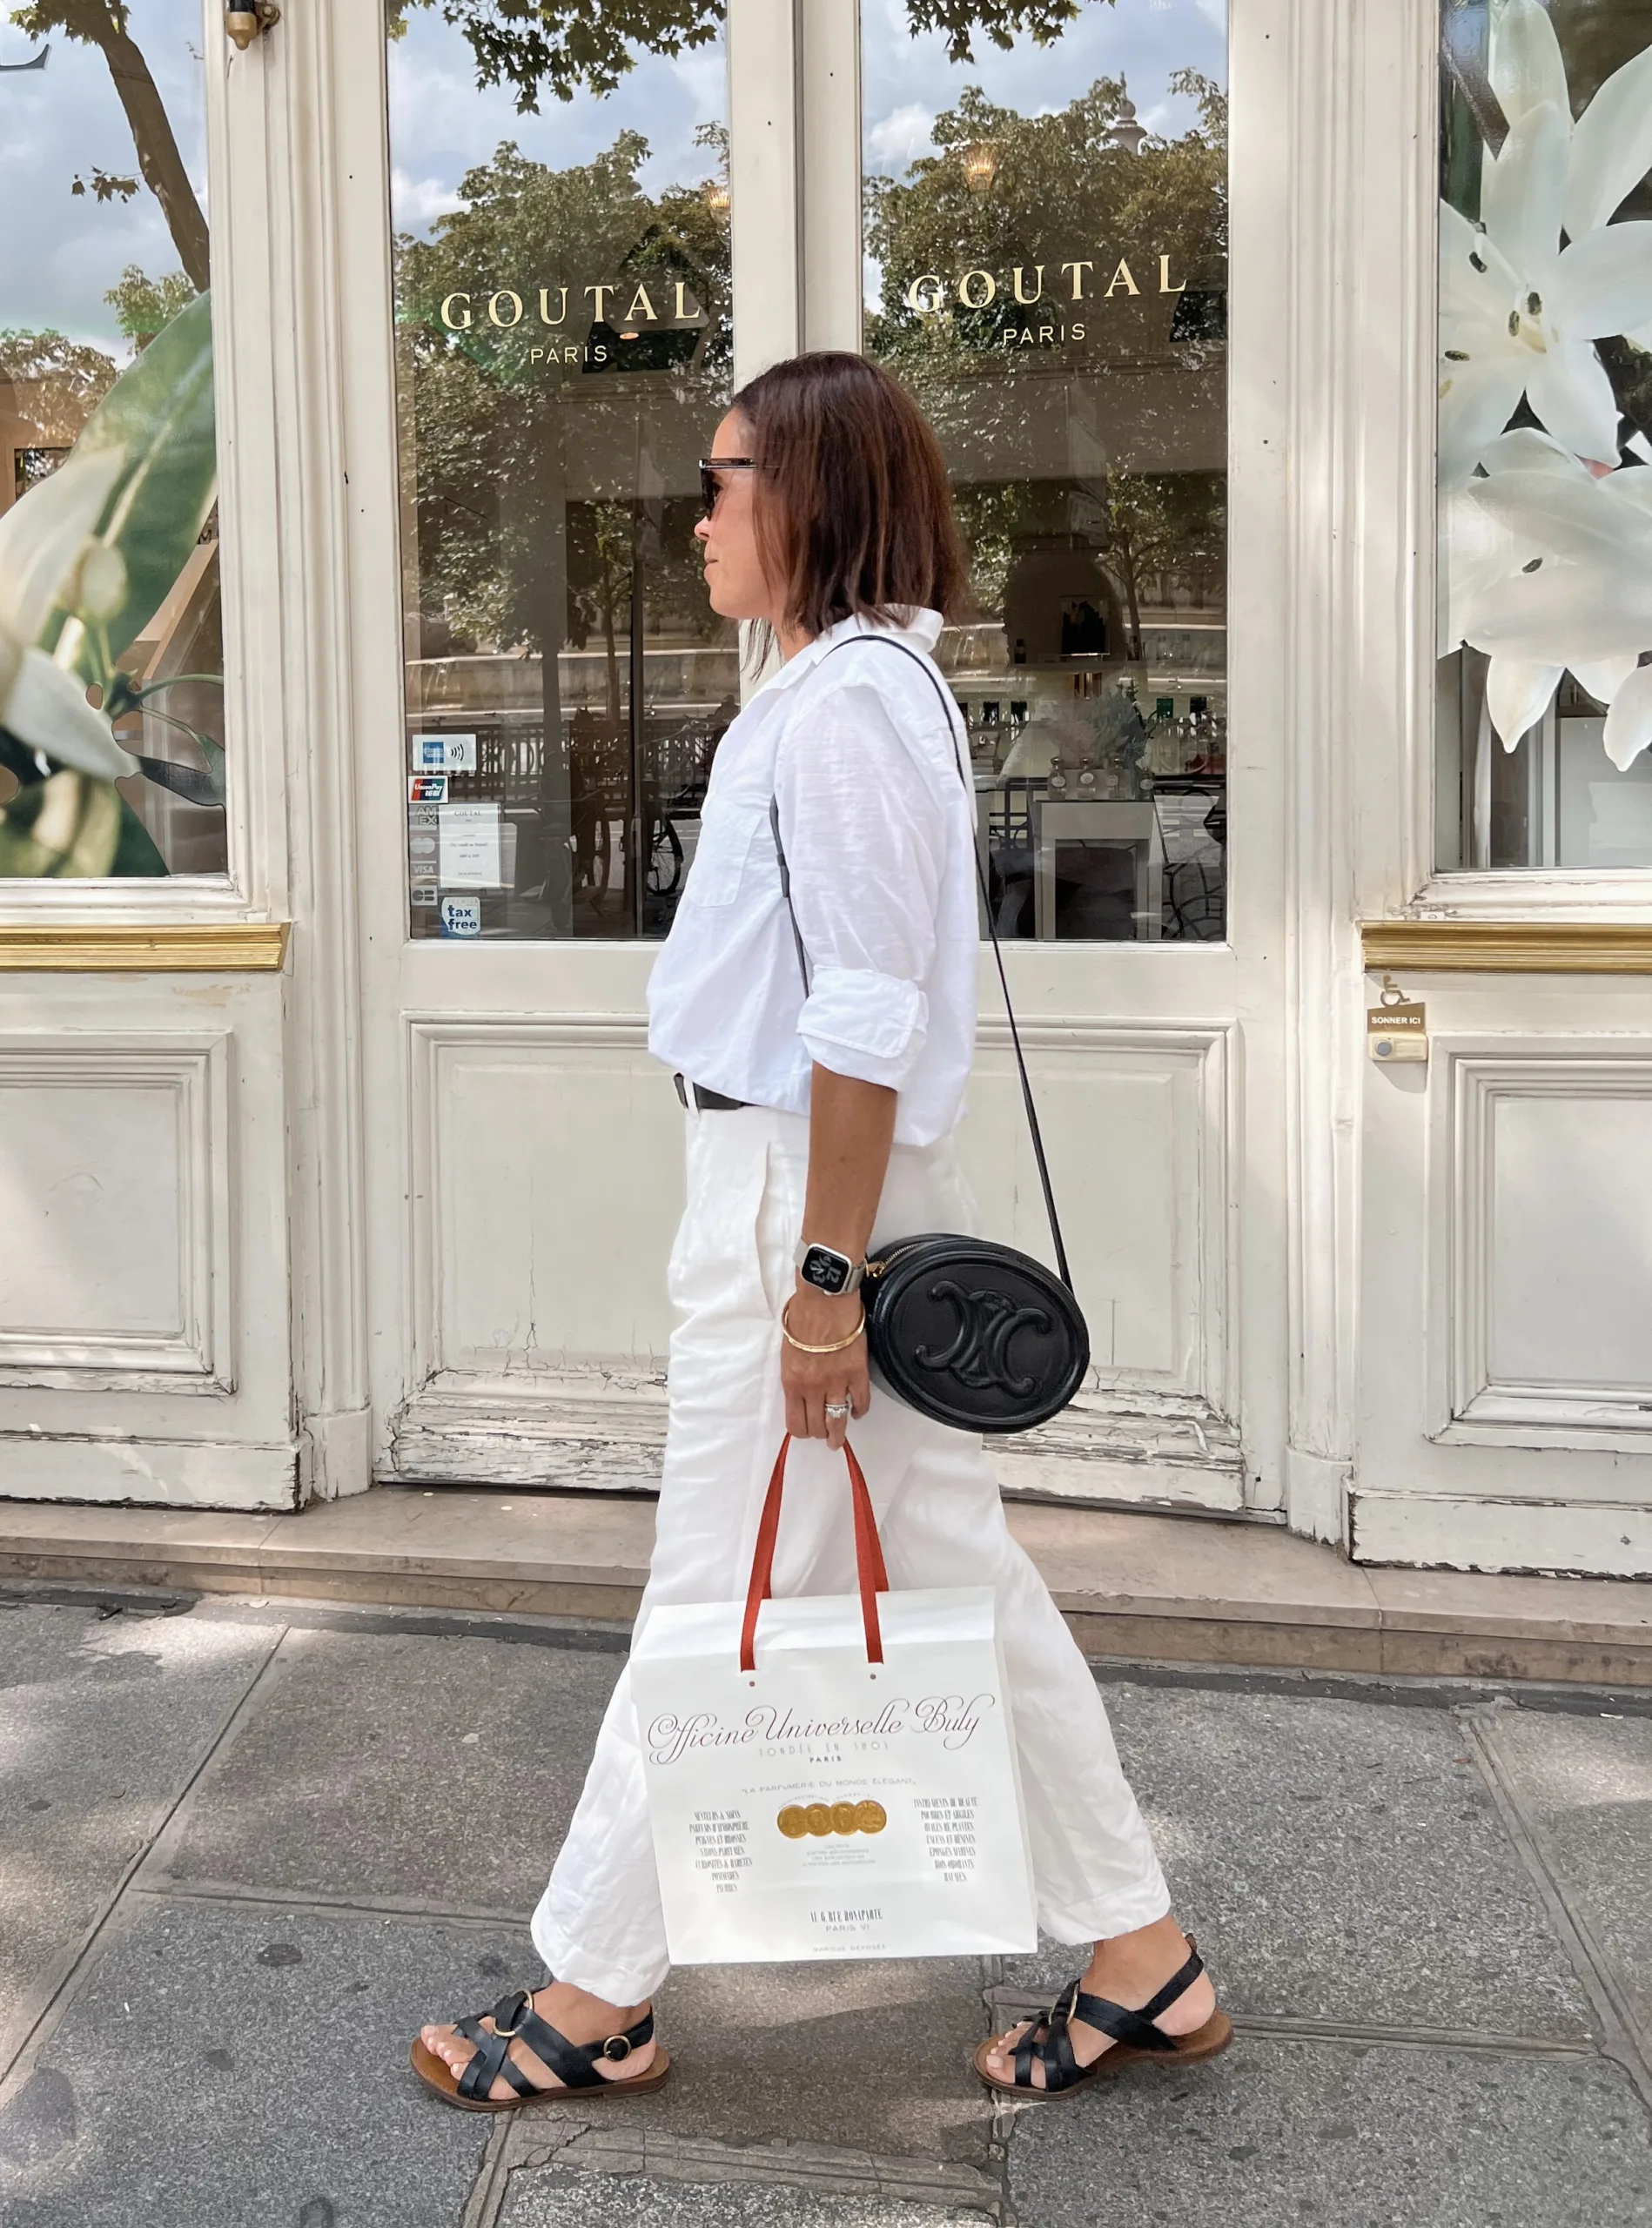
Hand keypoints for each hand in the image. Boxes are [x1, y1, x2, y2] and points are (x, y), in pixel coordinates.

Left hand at [781, 1283, 870, 1449]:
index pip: (794, 1422)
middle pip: (817, 1426)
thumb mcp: (788, 1350)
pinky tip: (858, 1412)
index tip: (805, 1431)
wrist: (825, 1298)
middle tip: (824, 1436)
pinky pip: (861, 1402)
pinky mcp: (857, 1374)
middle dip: (820, 1434)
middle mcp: (813, 1388)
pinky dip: (860, 1410)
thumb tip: (800, 1389)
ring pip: (838, 1421)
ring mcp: (837, 1383)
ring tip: (838, 1440)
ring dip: (838, 1434)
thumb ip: (794, 1374)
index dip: (801, 1432)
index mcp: (792, 1382)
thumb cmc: (803, 1315)